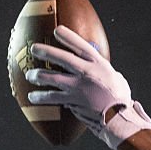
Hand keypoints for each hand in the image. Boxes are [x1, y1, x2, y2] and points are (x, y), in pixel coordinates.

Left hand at [25, 25, 150, 149]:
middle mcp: (87, 73)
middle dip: (46, 52)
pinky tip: (32, 97)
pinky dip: (41, 97)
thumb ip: (104, 71)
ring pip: (53, 78)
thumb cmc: (120, 100)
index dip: (68, 37)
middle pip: (62, 58)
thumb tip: (99, 67)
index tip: (57, 30)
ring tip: (30, 75)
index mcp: (99, 65)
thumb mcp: (116, 78)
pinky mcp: (73, 101)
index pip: (81, 46)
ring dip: (39, 75)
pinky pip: (52, 98)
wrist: (119, 118)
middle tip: (34, 49)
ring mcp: (78, 87)